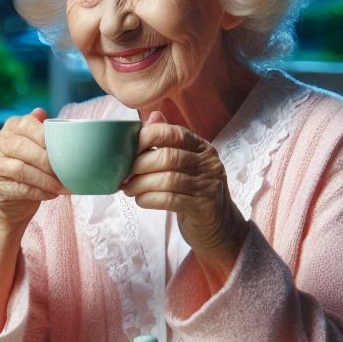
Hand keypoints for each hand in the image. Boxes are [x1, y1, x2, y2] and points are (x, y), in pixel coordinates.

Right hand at [0, 108, 64, 228]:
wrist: (13, 197)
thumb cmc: (31, 165)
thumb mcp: (37, 145)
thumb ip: (41, 130)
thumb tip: (41, 112)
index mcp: (11, 126)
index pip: (26, 124)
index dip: (44, 136)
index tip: (63, 148)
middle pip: (22, 148)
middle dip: (47, 162)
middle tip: (67, 172)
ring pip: (21, 169)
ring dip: (45, 180)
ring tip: (61, 187)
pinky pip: (19, 188)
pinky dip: (39, 192)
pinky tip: (52, 194)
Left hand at [123, 110, 247, 265]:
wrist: (219, 225)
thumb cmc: (193, 190)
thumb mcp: (184, 163)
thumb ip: (168, 141)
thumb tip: (150, 116)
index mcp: (200, 146)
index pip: (174, 133)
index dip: (147, 137)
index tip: (127, 149)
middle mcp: (207, 162)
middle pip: (168, 157)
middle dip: (139, 165)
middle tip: (123, 175)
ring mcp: (208, 184)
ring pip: (168, 179)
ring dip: (141, 184)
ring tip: (128, 189)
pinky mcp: (203, 207)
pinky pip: (171, 199)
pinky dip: (150, 199)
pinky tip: (141, 200)